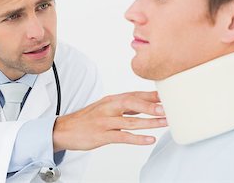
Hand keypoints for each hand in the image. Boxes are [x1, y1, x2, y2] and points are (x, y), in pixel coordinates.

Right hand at [52, 91, 166, 151]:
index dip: (151, 95)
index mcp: (111, 100)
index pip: (134, 94)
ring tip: (165, 123)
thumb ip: (124, 106)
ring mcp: (105, 121)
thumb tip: (145, 103)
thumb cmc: (87, 119)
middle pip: (132, 103)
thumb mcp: (105, 107)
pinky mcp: (101, 135)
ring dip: (149, 122)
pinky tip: (148, 140)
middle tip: (168, 108)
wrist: (64, 129)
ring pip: (130, 121)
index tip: (167, 95)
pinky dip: (137, 138)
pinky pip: (122, 137)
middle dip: (151, 106)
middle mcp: (109, 107)